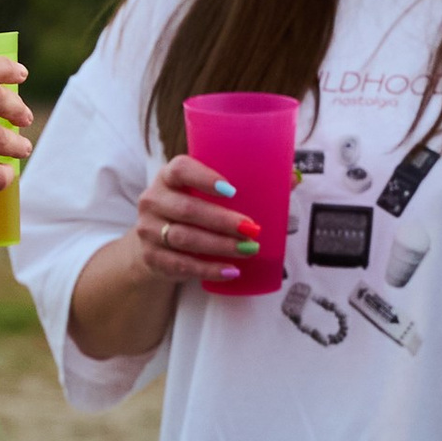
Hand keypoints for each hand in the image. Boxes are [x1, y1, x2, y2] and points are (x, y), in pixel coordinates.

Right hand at [131, 153, 263, 289]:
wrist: (155, 241)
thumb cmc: (193, 208)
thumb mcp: (209, 193)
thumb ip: (247, 183)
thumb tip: (293, 178)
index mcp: (168, 177)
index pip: (180, 170)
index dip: (205, 178)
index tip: (232, 190)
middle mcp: (153, 200)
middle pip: (187, 209)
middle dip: (222, 221)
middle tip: (252, 228)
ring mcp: (148, 230)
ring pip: (184, 238)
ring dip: (219, 246)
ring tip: (248, 250)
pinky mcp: (152, 257)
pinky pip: (180, 265)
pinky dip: (207, 269)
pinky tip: (230, 270)